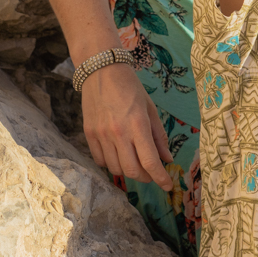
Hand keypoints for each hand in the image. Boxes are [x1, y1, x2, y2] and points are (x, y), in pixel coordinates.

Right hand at [81, 62, 172, 189]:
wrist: (101, 71)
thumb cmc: (130, 87)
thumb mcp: (150, 109)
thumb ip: (158, 136)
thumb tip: (167, 158)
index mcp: (137, 125)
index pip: (150, 161)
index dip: (160, 178)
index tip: (168, 185)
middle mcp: (118, 133)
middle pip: (132, 171)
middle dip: (146, 177)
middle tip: (153, 174)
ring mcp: (101, 135)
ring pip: (116, 169)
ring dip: (129, 172)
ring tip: (136, 164)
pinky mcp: (88, 134)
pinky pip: (100, 161)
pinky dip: (112, 164)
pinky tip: (119, 157)